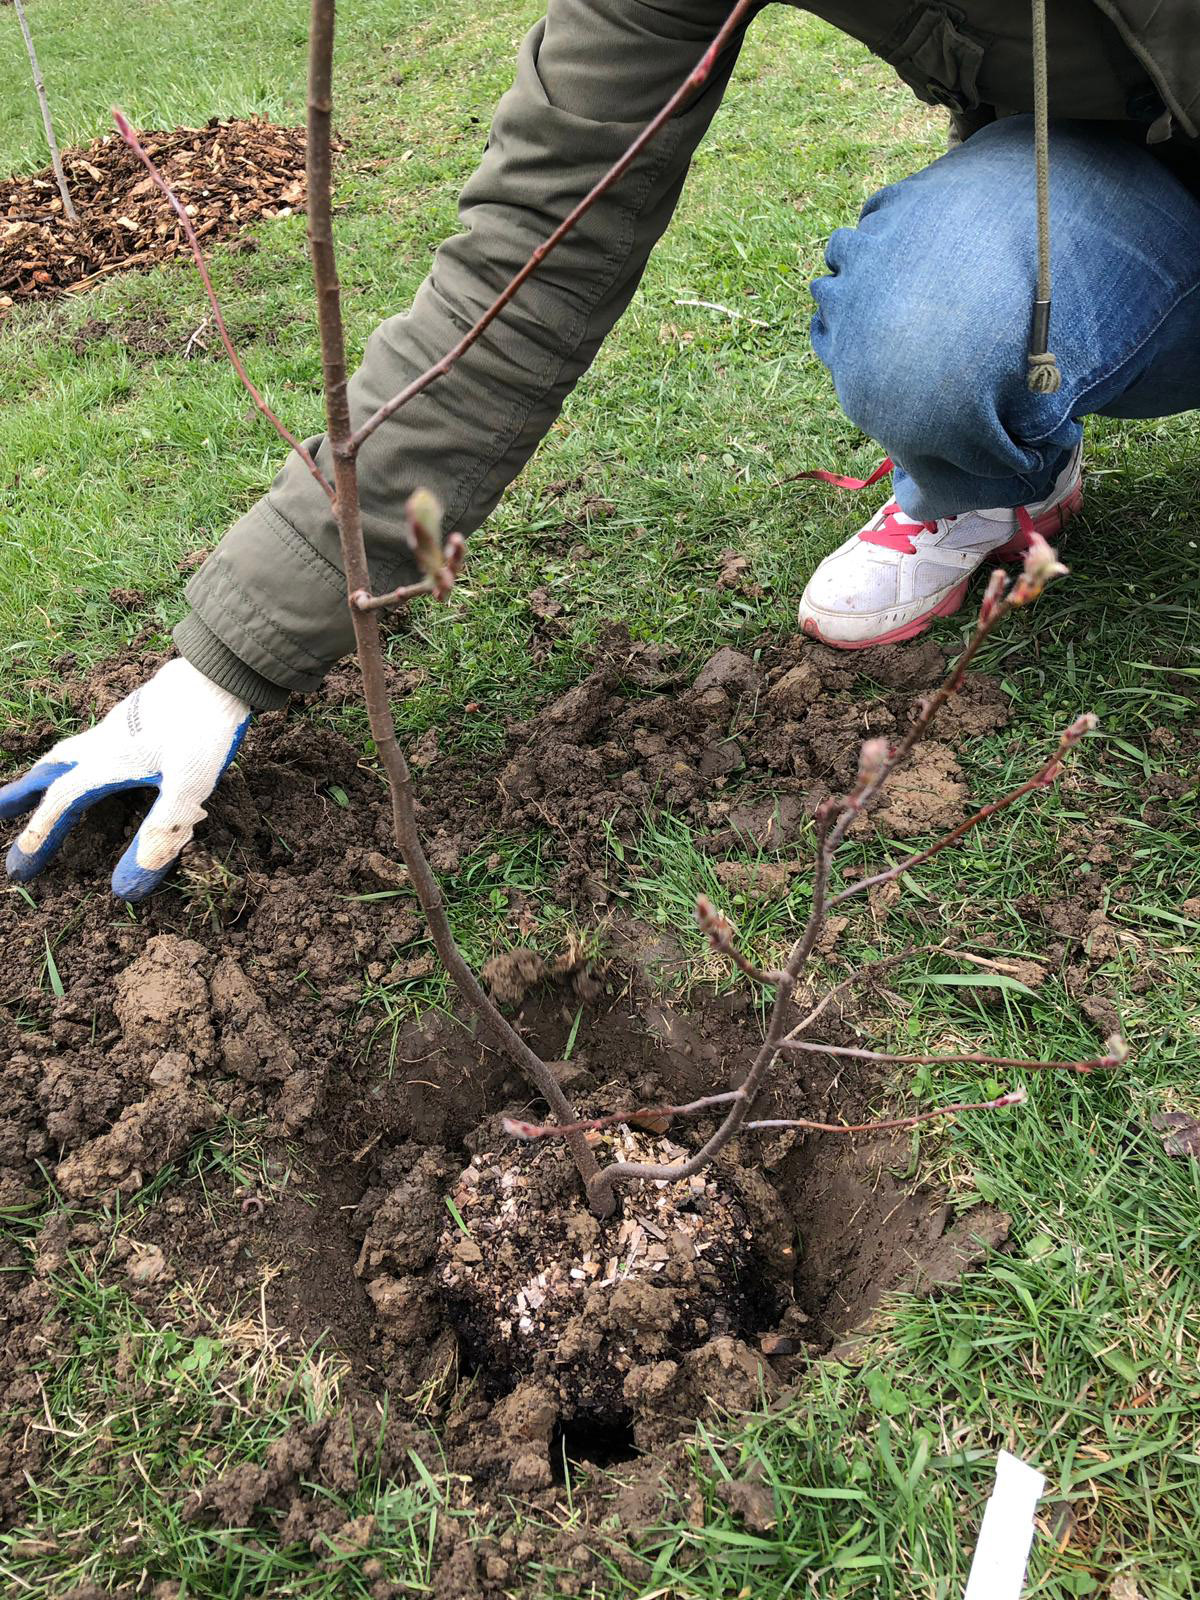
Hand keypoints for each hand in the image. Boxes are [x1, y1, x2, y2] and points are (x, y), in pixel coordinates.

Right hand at [1, 659, 250, 901]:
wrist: (222, 671)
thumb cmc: (204, 728)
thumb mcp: (187, 789)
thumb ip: (159, 834)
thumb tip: (127, 886)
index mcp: (107, 762)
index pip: (61, 804)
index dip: (40, 835)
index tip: (20, 864)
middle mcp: (104, 741)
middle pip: (52, 770)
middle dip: (24, 795)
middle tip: (0, 811)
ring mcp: (121, 724)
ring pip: (71, 751)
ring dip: (48, 772)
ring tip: (36, 784)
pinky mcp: (139, 714)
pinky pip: (94, 740)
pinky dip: (78, 756)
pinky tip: (98, 759)